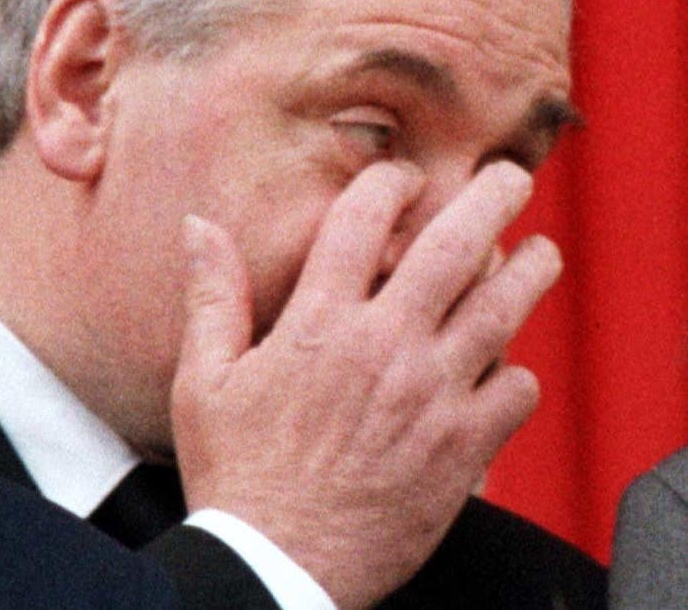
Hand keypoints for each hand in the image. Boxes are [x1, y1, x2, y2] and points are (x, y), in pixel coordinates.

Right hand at [170, 160, 560, 609]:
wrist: (279, 561)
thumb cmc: (237, 472)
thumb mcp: (204, 380)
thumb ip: (212, 296)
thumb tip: (198, 226)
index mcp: (318, 324)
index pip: (362, 221)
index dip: (388, 183)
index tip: (401, 176)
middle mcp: (383, 348)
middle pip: (453, 249)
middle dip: (489, 199)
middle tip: (508, 176)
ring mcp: (431, 396)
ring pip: (502, 311)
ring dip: (528, 271)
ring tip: (539, 253)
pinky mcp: (464, 447)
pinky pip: (516, 391)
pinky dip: (519, 371)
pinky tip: (507, 365)